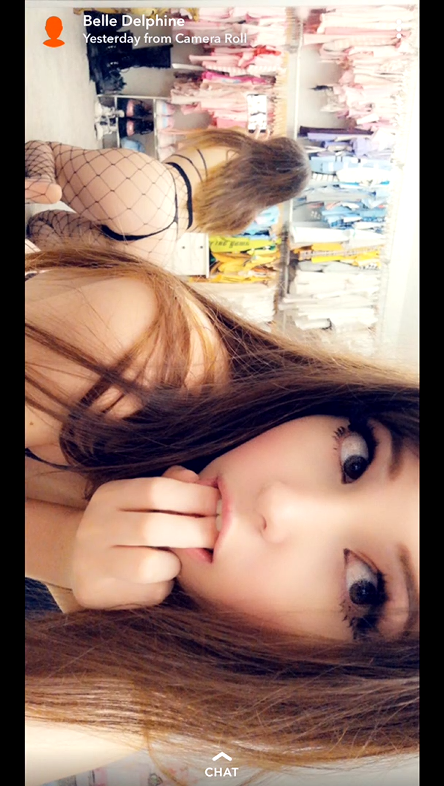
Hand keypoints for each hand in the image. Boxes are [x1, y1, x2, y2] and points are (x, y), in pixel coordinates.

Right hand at [70, 467, 219, 609]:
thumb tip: (197, 480)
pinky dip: (164, 586)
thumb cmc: (127, 523)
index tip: (218, 504)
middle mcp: (96, 526)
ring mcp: (93, 561)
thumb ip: (171, 485)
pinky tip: (160, 579)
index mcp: (111, 495)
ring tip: (179, 562)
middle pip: (152, 527)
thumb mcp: (142, 498)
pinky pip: (149, 592)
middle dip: (195, 531)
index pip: (156, 490)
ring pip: (148, 564)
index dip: (194, 497)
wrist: (80, 558)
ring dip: (176, 564)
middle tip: (218, 535)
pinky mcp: (97, 592)